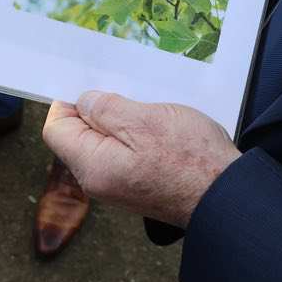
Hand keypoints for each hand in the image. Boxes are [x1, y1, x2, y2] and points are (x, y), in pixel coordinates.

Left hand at [43, 91, 240, 229]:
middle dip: (98, 110)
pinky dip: (136, 135)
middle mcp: (99, 181)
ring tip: (148, 108)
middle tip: (127, 93)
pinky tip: (159, 126)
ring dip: (122, 121)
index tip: (91, 84)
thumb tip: (83, 102)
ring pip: (106, 142)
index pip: (56, 129)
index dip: (67, 102)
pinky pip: (125, 153)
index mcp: (92, 167)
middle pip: (80, 136)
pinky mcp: (140, 185)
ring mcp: (120, 186)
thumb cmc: (189, 158)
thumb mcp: (144, 121)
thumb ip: (105, 109)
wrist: (226, 196)